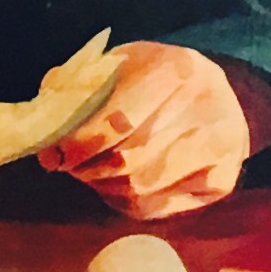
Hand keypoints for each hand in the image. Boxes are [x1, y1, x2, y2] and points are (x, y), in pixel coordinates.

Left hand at [38, 41, 249, 219]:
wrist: (216, 95)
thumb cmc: (155, 79)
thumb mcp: (121, 65)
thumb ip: (78, 85)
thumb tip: (48, 128)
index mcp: (178, 68)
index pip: (120, 119)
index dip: (81, 143)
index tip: (56, 155)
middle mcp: (207, 105)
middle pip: (129, 157)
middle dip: (89, 168)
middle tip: (70, 167)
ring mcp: (221, 146)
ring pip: (142, 186)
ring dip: (105, 186)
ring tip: (92, 174)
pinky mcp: (222, 180)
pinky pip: (159, 206)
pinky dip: (127, 202)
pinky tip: (118, 186)